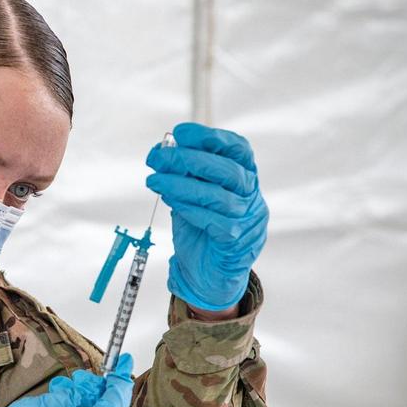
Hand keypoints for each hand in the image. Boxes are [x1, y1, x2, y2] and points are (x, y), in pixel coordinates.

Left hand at [145, 123, 268, 310]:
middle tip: (160, 157)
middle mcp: (251, 196)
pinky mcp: (235, 242)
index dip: (211, 137)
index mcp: (244, 177)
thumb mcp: (191, 195)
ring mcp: (248, 220)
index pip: (238, 149)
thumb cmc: (202, 228)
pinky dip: (188, 207)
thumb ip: (184, 174)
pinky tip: (169, 199)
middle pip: (229, 170)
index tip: (181, 132)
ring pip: (217, 196)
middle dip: (191, 159)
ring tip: (154, 180)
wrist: (208, 274)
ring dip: (181, 184)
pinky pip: (213, 221)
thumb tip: (162, 151)